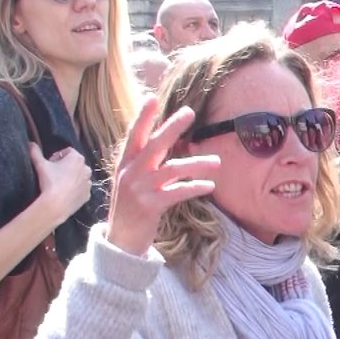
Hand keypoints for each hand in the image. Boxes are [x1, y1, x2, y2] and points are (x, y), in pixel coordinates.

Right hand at [33, 145, 90, 222]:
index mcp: (77, 158)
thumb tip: (31, 143)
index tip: (50, 163)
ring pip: (78, 176)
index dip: (57, 156)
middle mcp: (87, 168)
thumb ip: (35, 152)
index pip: (67, 151)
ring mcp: (89, 182)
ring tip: (58, 183)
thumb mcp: (40, 164)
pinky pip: (80, 189)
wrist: (57, 204)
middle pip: (74, 163)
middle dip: (64, 166)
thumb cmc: (50, 181)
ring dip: (70, 177)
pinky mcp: (88, 194)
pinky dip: (74, 189)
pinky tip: (64, 193)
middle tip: (53, 173)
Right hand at [106, 96, 220, 255]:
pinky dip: (195, 187)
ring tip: (218, 162)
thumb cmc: (132, 207)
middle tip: (189, 112)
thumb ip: (146, 163)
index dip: (142, 117)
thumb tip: (164, 141)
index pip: (134, 136)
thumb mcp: (133, 181)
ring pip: (172, 169)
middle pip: (153, 144)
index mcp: (125, 164)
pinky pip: (178, 192)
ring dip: (197, 164)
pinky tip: (209, 185)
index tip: (152, 98)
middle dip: (172, 127)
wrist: (121, 240)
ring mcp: (139, 189)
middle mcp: (130, 173)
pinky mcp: (151, 206)